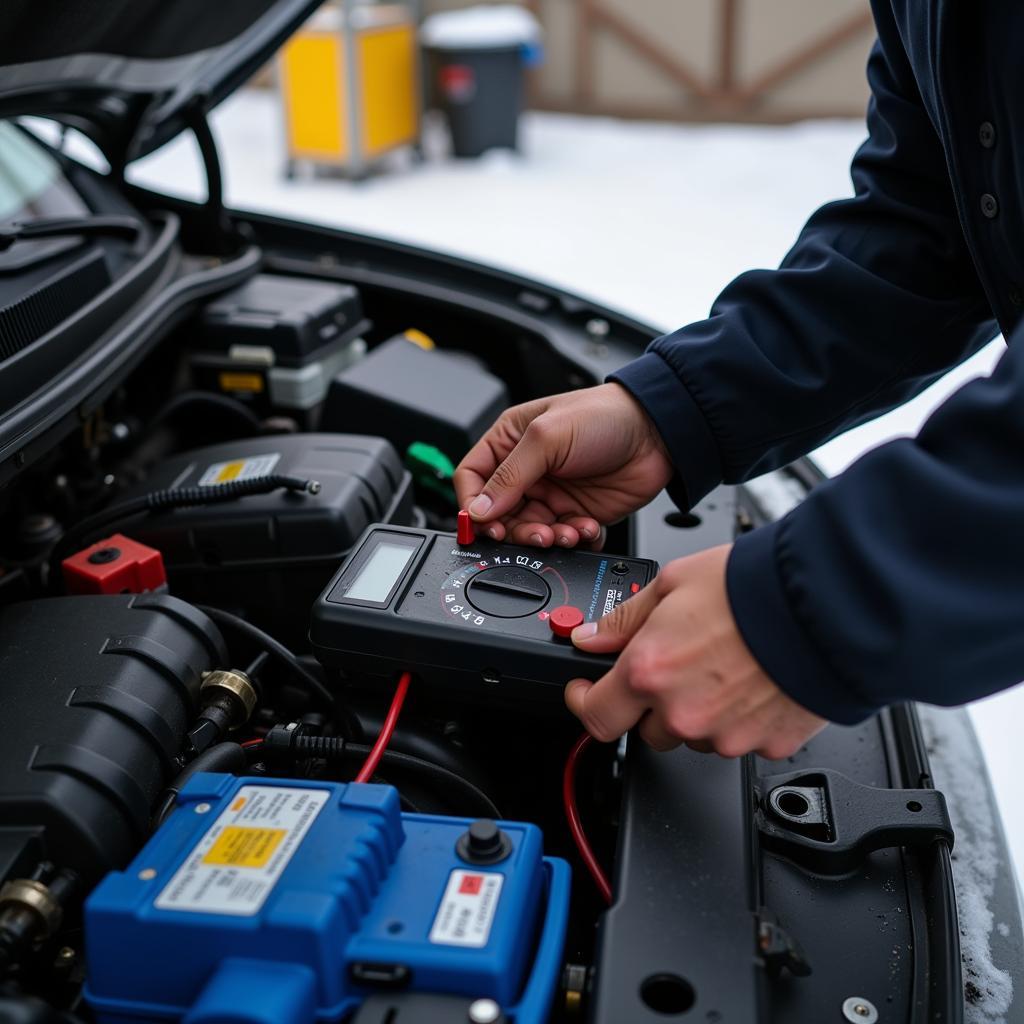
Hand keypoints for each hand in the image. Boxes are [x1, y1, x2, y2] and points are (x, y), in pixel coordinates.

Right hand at [454, 383, 672, 547]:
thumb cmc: (605, 415)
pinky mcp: (578, 513)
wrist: (658, 431)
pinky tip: (586, 528)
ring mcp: (553, 494)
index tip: (481, 523)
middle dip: (514, 529)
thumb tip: (478, 510)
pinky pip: (564, 539)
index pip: (472, 479)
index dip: (472, 505)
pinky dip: (573, 541)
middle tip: (535, 533)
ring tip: (565, 532)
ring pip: (530, 531)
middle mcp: (528, 470)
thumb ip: (509, 476)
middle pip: (499, 514)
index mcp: (509, 442)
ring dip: (545, 538)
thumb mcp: (547, 438)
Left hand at [564, 544, 826, 757]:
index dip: (585, 702)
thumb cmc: (754, 587)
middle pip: (648, 729)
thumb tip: (590, 637)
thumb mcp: (674, 583)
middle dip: (652, 702)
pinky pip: (740, 738)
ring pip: (695, 734)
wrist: (829, 605)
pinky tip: (754, 680)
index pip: (596, 714)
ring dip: (698, 710)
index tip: (587, 691)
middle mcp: (683, 711)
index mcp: (650, 670)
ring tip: (726, 665)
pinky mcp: (766, 744)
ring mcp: (726, 734)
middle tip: (679, 664)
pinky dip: (741, 717)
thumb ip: (625, 619)